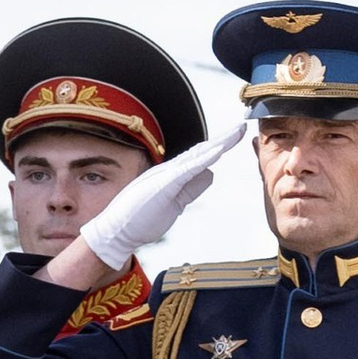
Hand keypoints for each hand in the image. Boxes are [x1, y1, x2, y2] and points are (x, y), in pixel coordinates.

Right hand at [78, 115, 250, 270]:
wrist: (116, 231)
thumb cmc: (141, 219)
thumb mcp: (175, 203)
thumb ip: (191, 189)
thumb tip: (210, 174)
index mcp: (174, 174)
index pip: (200, 157)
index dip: (219, 147)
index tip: (235, 137)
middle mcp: (171, 170)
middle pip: (202, 151)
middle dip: (224, 139)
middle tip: (241, 127)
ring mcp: (166, 175)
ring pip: (197, 155)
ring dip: (218, 144)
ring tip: (236, 132)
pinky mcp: (164, 184)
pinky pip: (188, 169)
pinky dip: (204, 159)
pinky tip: (218, 151)